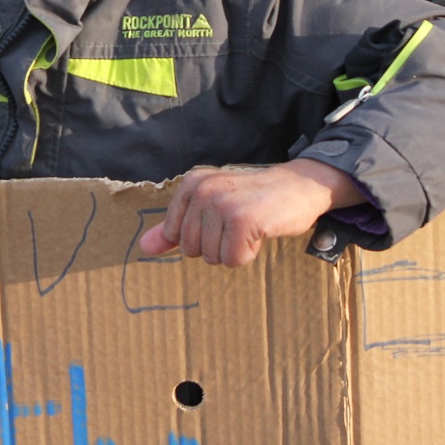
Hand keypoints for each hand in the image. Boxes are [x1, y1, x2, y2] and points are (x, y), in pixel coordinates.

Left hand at [138, 159, 364, 267]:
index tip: (223, 219)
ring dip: (235, 250)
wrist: (299, 186)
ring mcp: (221, 203)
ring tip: (251, 226)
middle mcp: (202, 190)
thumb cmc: (255, 199)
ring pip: (212, 257)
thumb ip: (176, 228)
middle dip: (218, 246)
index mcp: (191, 184)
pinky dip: (249, 254)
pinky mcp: (242, 220)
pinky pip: (233, 260)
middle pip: (192, 249)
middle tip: (241, 223)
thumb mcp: (212, 207)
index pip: (175, 235)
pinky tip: (261, 232)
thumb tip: (144, 248)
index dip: (202, 237)